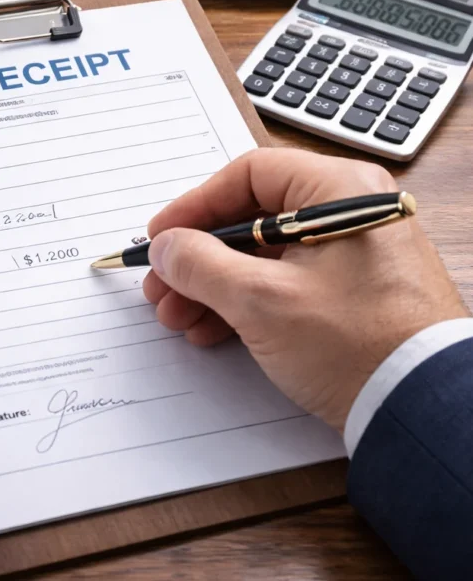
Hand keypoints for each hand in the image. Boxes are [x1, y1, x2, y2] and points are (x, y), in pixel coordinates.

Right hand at [143, 149, 467, 431]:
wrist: (420, 407)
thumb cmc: (358, 345)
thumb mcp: (260, 300)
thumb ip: (199, 264)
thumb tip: (166, 247)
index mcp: (340, 191)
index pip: (248, 175)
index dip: (195, 206)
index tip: (162, 236)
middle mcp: (352, 212)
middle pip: (252, 218)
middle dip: (197, 257)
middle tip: (163, 285)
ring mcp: (356, 254)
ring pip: (264, 255)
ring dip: (213, 284)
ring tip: (179, 317)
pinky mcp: (355, 292)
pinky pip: (287, 282)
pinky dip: (245, 301)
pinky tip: (213, 329)